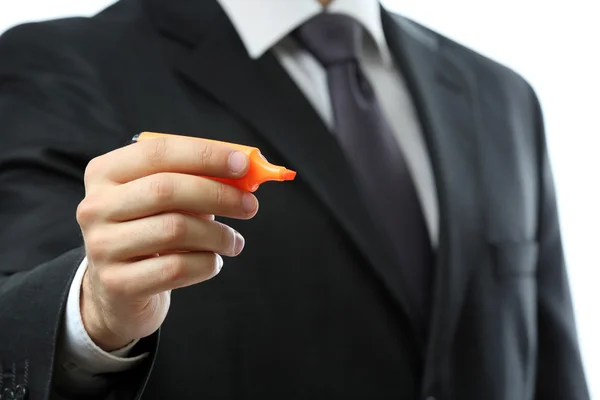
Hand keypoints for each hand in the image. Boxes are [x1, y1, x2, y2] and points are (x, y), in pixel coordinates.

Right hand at [76, 135, 257, 350]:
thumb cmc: (151, 231)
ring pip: (175, 230)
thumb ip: (197, 180)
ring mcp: (102, 246)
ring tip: (234, 241)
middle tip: (250, 206)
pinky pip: (176, 268)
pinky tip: (213, 261)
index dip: (205, 154)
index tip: (243, 163)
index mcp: (105, 173)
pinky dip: (207, 263)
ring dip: (218, 235)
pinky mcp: (117, 283)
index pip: (158, 152)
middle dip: (218, 195)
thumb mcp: (165, 200)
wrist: (118, 291)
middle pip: (166, 189)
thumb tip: (244, 171)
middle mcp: (95, 206)